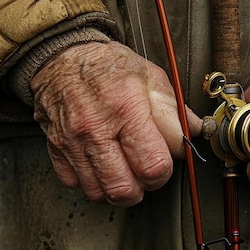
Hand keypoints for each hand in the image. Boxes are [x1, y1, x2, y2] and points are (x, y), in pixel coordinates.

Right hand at [30, 41, 201, 206]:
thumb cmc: (108, 65)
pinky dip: (90, 180)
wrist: (63, 56)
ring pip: (99, 193)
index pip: (152, 166)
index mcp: (125, 107)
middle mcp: (96, 128)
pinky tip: (100, 163)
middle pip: (124, 189)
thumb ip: (174, 110)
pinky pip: (74, 184)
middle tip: (145, 171)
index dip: (164, 171)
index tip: (165, 162)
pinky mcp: (55, 148)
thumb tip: (194, 132)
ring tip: (124, 168)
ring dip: (116, 188)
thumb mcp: (150, 77)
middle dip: (141, 187)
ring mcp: (72, 141)